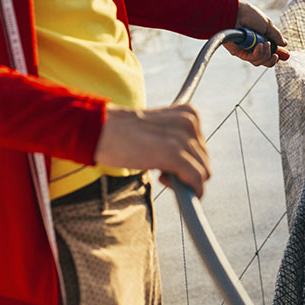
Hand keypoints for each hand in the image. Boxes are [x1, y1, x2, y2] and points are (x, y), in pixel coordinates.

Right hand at [94, 103, 210, 197]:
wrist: (100, 129)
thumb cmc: (125, 134)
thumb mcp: (159, 131)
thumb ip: (178, 143)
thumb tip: (195, 172)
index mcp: (189, 113)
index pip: (202, 147)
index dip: (189, 161)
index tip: (170, 166)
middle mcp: (190, 122)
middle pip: (204, 160)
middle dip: (187, 172)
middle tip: (162, 173)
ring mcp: (182, 137)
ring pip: (203, 172)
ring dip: (184, 181)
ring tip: (160, 174)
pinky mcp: (174, 153)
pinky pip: (196, 180)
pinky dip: (191, 191)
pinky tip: (166, 183)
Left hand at [224, 0, 289, 66]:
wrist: (235, 13)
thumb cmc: (249, 15)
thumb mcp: (267, 24)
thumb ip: (276, 35)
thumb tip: (285, 44)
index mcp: (261, 38)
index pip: (270, 51)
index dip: (277, 55)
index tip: (286, 55)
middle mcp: (253, 46)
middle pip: (265, 61)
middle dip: (272, 59)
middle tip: (275, 55)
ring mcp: (246, 50)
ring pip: (259, 62)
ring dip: (266, 54)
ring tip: (265, 44)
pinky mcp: (238, 52)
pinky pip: (252, 59)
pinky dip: (258, 53)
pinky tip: (259, 45)